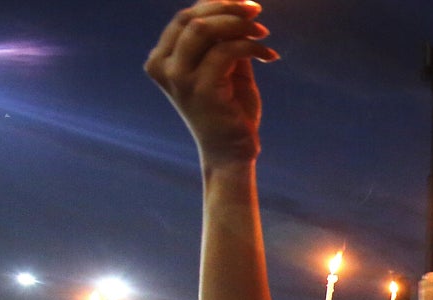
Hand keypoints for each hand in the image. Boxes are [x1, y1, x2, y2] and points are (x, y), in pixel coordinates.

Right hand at [145, 1, 276, 166]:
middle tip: (257, 12)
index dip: (216, 4)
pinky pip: (228, 51)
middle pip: (191, 18)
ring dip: (240, 26)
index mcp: (163, 58)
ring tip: (264, 34)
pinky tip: (270, 55)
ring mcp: (179, 78)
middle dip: (228, 8)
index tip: (247, 5)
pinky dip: (252, 47)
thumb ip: (224, 40)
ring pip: (205, 30)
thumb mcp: (225, 68)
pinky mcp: (201, 89)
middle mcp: (163, 66)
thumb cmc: (229, 110)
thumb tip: (236, 7)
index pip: (184, 17)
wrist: (232, 152)